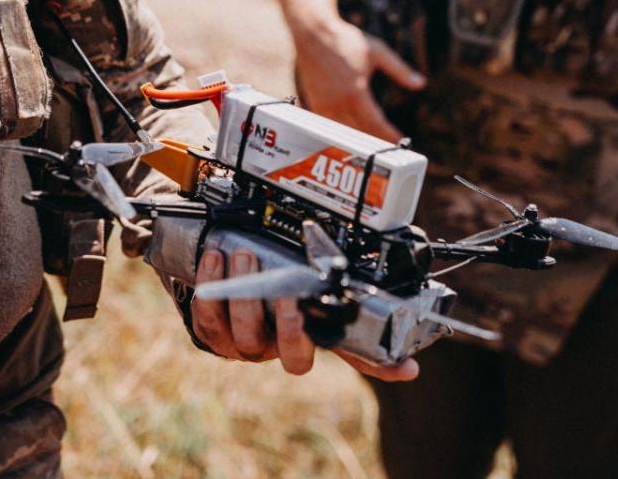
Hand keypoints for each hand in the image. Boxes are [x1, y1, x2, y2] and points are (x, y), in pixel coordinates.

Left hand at [192, 249, 418, 380]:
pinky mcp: (211, 333)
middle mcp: (277, 349)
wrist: (219, 286)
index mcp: (309, 341)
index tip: (379, 350)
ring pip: (245, 332)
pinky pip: (208, 317)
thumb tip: (408, 357)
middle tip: (287, 293)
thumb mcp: (309, 300)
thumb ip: (344, 313)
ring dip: (244, 294)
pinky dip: (211, 285)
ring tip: (245, 256)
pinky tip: (215, 259)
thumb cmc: (272, 291)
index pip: (348, 357)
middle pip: (288, 349)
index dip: (369, 363)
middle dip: (289, 323)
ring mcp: (242, 344)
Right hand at [291, 16, 425, 141]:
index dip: (388, 135)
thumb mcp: (378, 52)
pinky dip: (341, 132)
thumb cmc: (346, 40)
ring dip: (357, 140)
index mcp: (356, 92)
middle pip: (359, 132)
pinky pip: (329, 125)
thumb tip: (421, 83)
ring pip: (342, 132)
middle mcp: (338, 103)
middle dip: (374, 142)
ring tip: (372, 146)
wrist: (313, 33)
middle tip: (389, 148)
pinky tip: (351, 134)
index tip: (399, 141)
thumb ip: (400, 70)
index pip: (375, 123)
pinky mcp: (315, 104)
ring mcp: (324, 105)